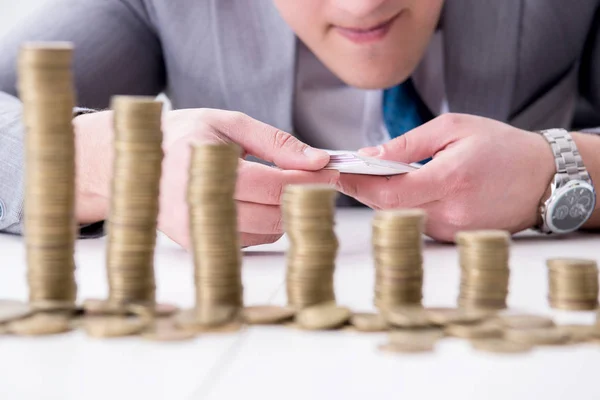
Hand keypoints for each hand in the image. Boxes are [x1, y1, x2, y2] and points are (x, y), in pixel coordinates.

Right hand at [74, 108, 337, 248]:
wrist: (133, 163)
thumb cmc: (182, 136)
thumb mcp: (228, 123)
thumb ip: (275, 142)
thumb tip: (317, 160)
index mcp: (205, 166)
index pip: (273, 185)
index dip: (310, 180)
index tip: (332, 171)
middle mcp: (197, 205)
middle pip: (275, 214)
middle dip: (302, 196)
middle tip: (313, 178)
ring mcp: (195, 230)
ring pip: (267, 232)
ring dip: (284, 211)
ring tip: (278, 186)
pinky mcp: (197, 244)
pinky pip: (249, 240)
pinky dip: (264, 222)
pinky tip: (255, 201)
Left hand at [336, 113, 555, 241]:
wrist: (546, 178)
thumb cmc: (502, 147)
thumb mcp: (454, 128)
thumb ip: (408, 143)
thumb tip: (368, 155)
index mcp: (449, 180)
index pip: (386, 192)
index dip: (355, 185)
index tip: (333, 174)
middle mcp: (449, 213)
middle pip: (386, 208)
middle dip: (362, 189)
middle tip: (343, 172)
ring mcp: (452, 230)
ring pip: (399, 217)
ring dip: (383, 197)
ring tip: (375, 176)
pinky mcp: (454, 238)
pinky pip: (417, 223)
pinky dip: (404, 206)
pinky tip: (407, 189)